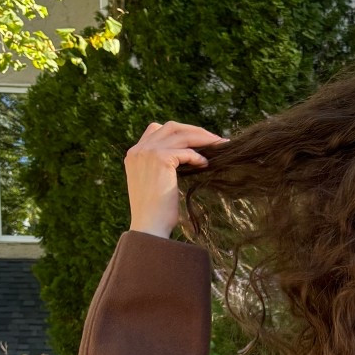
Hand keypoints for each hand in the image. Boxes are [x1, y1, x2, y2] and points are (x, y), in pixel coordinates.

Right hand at [124, 121, 223, 237]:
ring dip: (203, 139)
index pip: (157, 129)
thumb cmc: (156, 212)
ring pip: (181, 135)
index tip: (196, 140)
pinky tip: (205, 165)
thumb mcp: (154, 183)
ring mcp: (148, 152)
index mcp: (135, 154)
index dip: (179, 132)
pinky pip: (186, 151)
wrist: (149, 227)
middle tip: (214, 140)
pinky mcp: (160, 159)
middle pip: (171, 127)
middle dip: (195, 131)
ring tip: (219, 146)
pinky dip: (198, 156)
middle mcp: (139, 150)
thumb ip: (162, 167)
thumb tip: (189, 157)